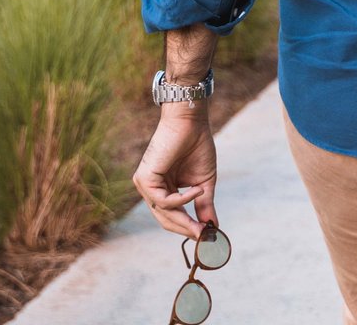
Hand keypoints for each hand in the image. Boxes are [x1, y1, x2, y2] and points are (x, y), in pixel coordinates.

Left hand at [133, 107, 217, 239]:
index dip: (188, 227)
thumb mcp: (203, 181)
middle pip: (165, 219)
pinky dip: (181, 200)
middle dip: (185, 229)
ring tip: (202, 223)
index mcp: (163, 188)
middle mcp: (151, 188)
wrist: (190, 121)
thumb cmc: (197, 146)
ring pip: (163, 213)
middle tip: (203, 235)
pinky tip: (196, 190)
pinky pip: (162, 200)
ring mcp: (145, 184)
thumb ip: (204, 204)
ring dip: (184, 220)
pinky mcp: (144, 179)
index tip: (206, 235)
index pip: (172, 215)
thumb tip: (212, 227)